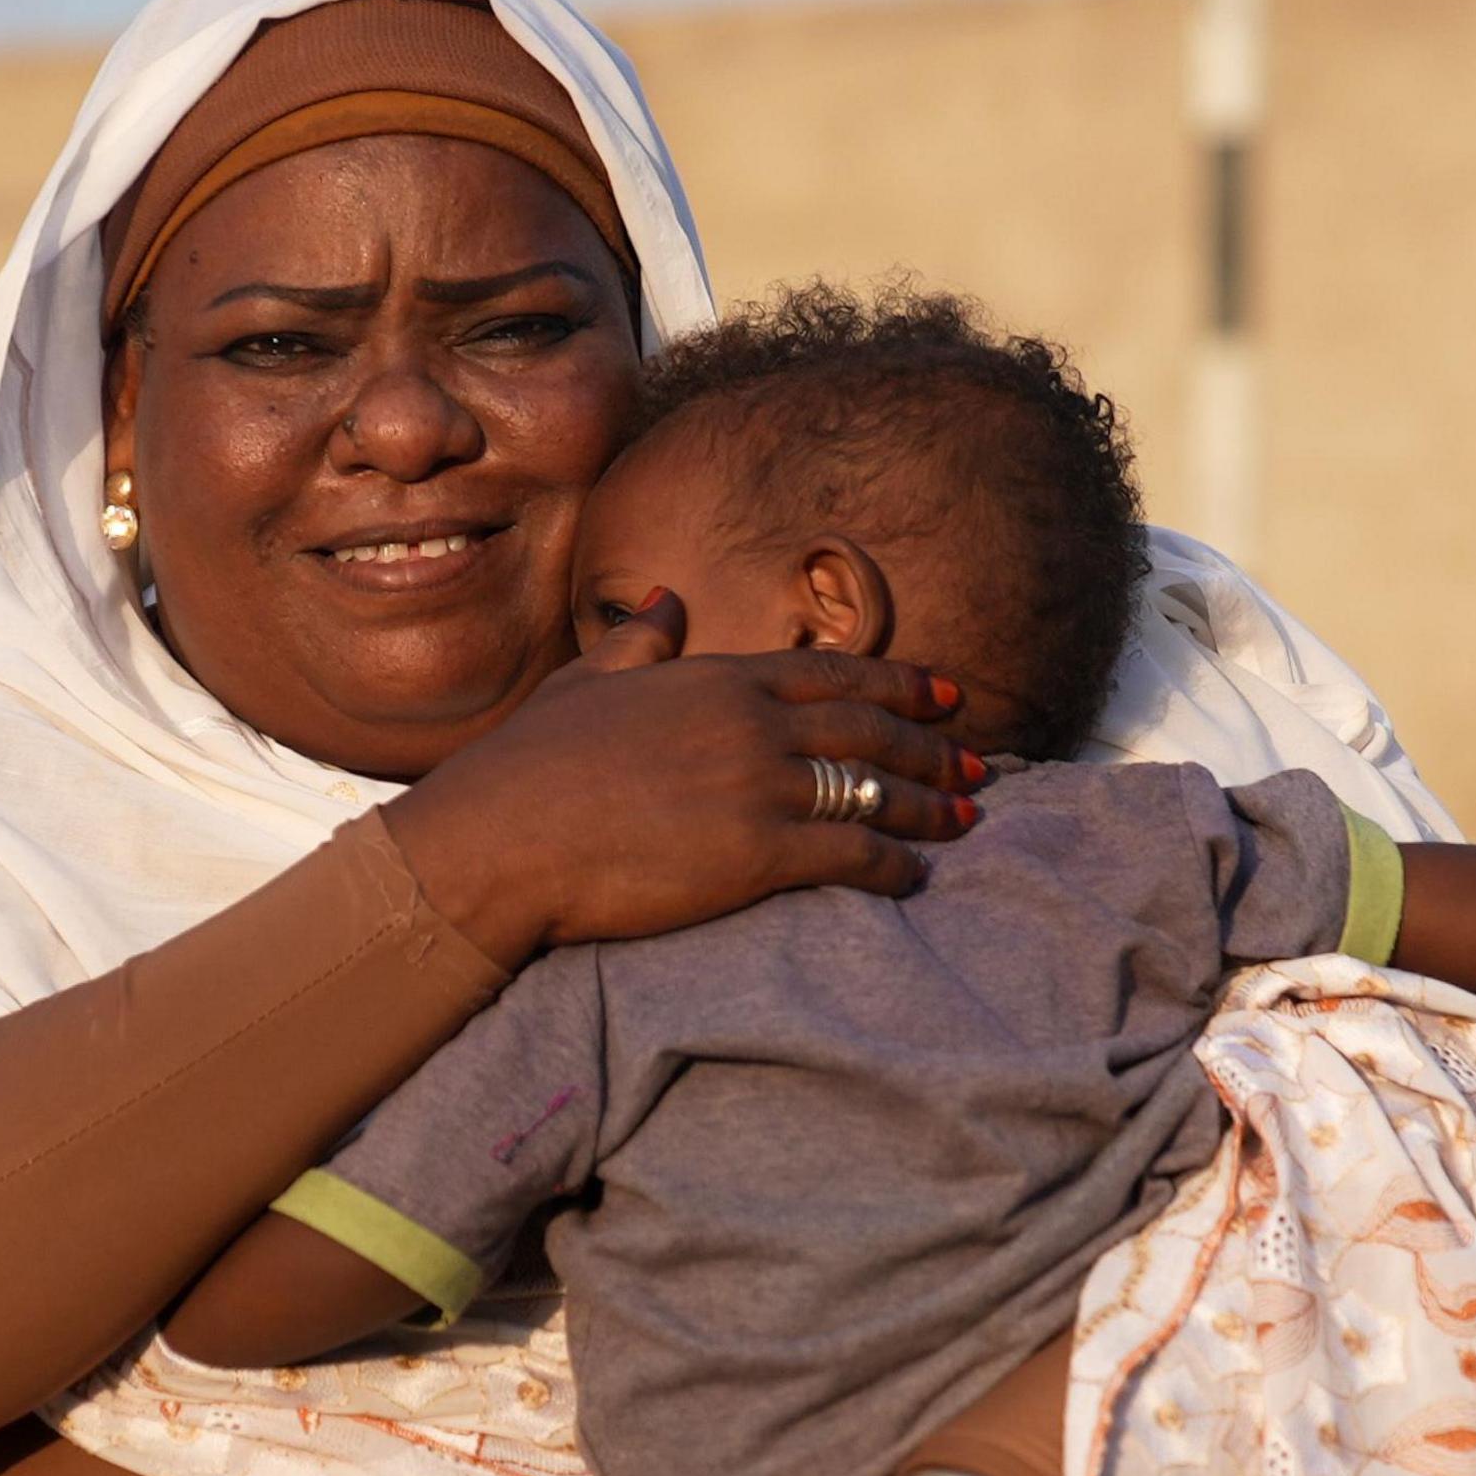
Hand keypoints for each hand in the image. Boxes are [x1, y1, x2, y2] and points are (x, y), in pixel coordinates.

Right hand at [380, 614, 985, 969]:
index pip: (833, 672)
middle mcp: (751, 724)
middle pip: (870, 728)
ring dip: (929, 805)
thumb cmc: (525, 768)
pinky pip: (852, 855)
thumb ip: (637, 645)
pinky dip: (894, 865)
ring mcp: (758, 787)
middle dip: (933, 745)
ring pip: (873, 790)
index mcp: (714, 678)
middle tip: (978, 762)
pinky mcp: (758, 854)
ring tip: (967, 817)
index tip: (947, 693)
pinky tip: (915, 877)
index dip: (901, 682)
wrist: (497, 841)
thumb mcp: (583, 685)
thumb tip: (665, 598)